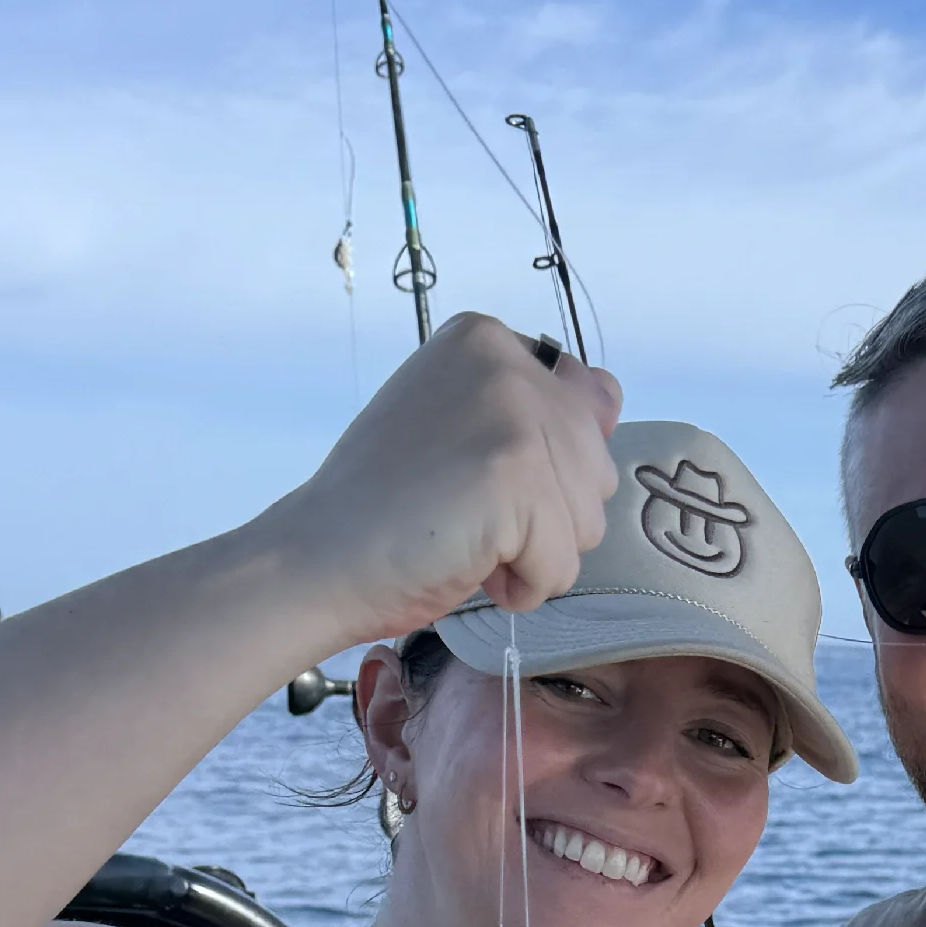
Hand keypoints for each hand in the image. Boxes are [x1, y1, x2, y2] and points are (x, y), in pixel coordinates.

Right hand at [284, 313, 622, 645]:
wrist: (317, 559)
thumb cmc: (383, 509)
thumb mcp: (460, 427)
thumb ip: (532, 408)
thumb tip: (609, 398)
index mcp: (486, 340)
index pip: (587, 411)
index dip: (543, 469)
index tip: (470, 480)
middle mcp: (506, 360)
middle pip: (596, 469)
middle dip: (546, 516)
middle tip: (465, 516)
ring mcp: (514, 415)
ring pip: (588, 520)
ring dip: (535, 554)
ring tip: (465, 539)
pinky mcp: (517, 477)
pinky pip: (562, 564)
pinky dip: (522, 587)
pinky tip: (467, 565)